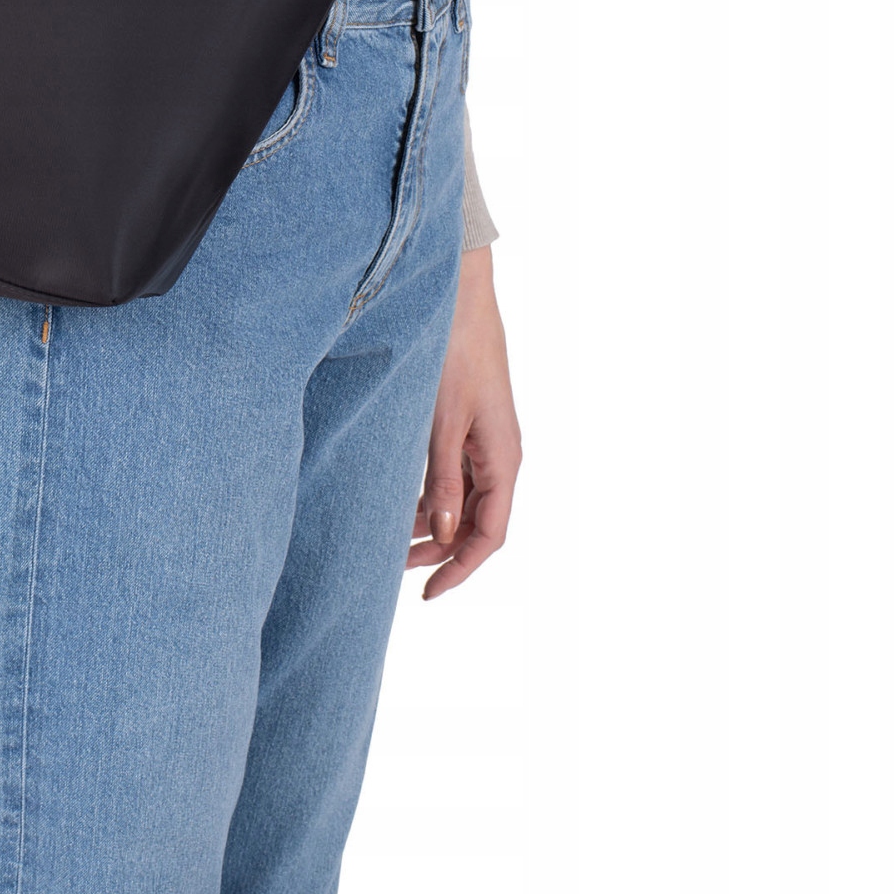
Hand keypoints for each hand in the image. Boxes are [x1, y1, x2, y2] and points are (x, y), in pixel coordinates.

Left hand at [408, 245, 520, 598]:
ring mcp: (485, 439)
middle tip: (393, 567)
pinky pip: (453, 474)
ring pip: (463, 500)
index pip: (489, 535)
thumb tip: (438, 533)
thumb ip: (441, 479)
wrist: (460, 298)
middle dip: (439, 551)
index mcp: (503, 460)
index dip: (459, 569)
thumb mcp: (442, 422)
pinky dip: (430, 494)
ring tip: (390, 539)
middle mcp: (499, 455)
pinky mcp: (467, 424)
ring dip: (432, 523)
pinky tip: (400, 502)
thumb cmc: (453, 353)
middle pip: (476, 523)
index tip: (426, 594)